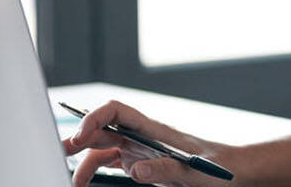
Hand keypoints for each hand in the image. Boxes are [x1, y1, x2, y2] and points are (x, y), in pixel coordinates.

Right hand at [63, 99, 239, 186]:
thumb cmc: (220, 168)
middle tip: (56, 153)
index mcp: (155, 130)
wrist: (234, 173)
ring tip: (69, 178)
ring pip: (102, 148)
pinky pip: (110, 163)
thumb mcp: (195, 171)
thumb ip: (167, 168)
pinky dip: (93, 171)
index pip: (118, 111)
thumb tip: (136, 169)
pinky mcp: (141, 163)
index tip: (79, 135)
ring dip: (82, 159)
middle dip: (77, 138)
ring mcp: (140, 149)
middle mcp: (143, 137)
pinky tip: (83, 182)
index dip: (95, 117)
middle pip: (103, 129)